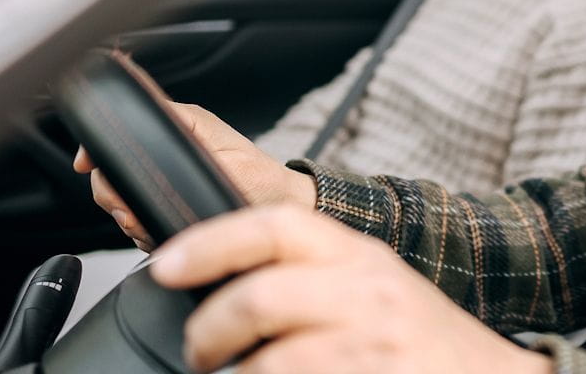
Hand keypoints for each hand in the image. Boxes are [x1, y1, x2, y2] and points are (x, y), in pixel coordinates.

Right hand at [72, 102, 315, 249]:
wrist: (278, 216)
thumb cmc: (256, 175)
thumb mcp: (208, 134)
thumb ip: (168, 116)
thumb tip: (134, 88)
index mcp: (173, 133)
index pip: (114, 140)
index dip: (95, 154)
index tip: (88, 165)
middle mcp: (166, 159)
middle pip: (108, 178)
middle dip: (114, 197)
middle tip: (133, 209)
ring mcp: (166, 189)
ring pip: (119, 206)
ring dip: (130, 218)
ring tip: (153, 221)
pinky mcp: (170, 214)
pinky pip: (138, 226)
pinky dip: (144, 232)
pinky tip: (161, 232)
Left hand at [150, 206, 553, 373]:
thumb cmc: (420, 339)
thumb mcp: (371, 286)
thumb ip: (310, 274)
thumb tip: (223, 279)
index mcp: (358, 254)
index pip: (275, 225)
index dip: (210, 241)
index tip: (164, 265)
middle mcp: (366, 291)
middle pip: (260, 295)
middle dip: (208, 329)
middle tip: (198, 350)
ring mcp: (373, 343)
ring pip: (272, 359)